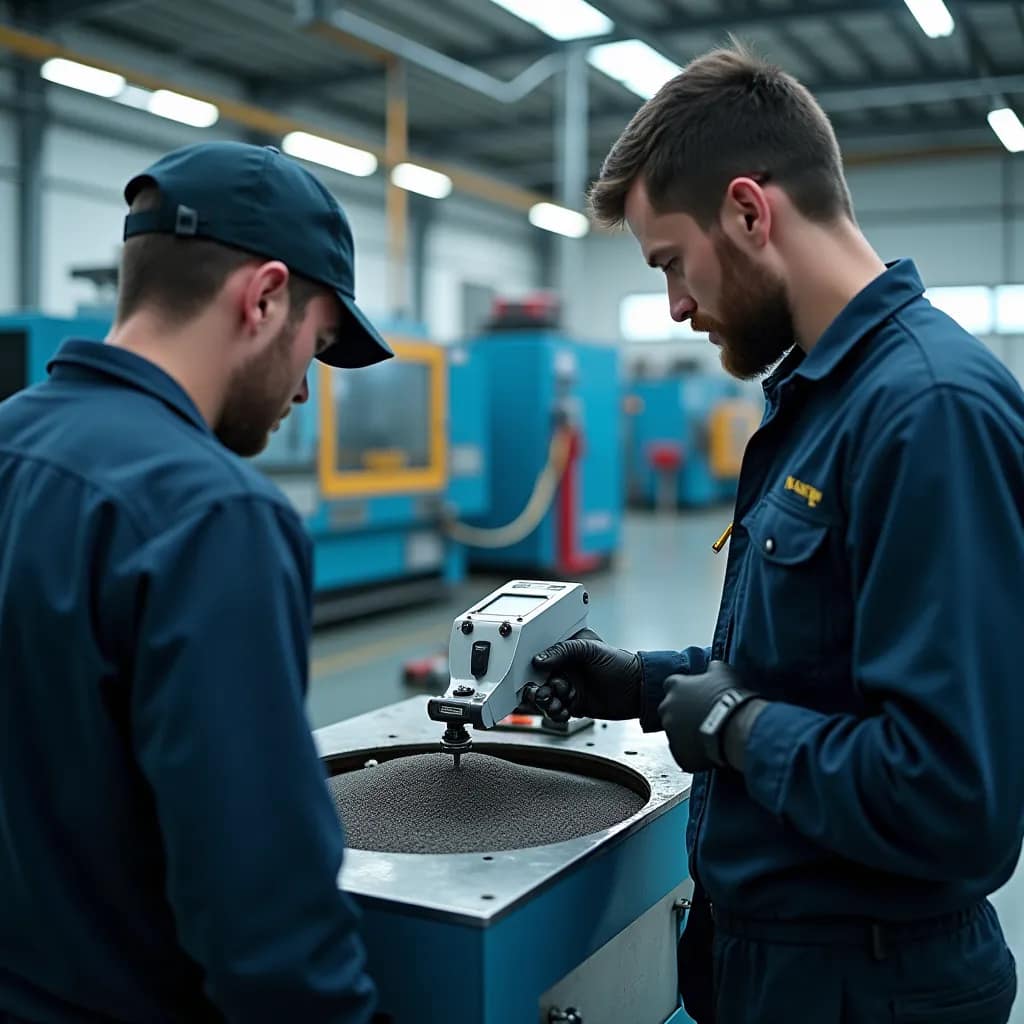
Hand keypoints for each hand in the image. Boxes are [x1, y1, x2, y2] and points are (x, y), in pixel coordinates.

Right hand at [524, 628, 642, 722]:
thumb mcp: (590, 649)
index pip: (540, 659)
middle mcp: (565, 669)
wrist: (638, 690)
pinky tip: (565, 711)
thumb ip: (563, 651)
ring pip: (545, 698)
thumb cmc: (620, 664)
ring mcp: (568, 688)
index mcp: (565, 652)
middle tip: (545, 694)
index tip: (531, 677)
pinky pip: (556, 712)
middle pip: (538, 681)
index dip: (532, 669)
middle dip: (538, 690)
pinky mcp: (573, 704)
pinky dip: (556, 714)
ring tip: (558, 704)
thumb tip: (539, 659)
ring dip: (547, 703)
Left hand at [658, 661, 763, 772]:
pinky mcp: (678, 753)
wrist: (733, 726)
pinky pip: (682, 752)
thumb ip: (713, 667)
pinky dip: (692, 751)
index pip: (672, 685)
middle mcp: (667, 708)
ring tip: (707, 733)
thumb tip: (712, 666)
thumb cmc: (727, 697)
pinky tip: (707, 748)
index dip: (685, 690)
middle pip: (669, 709)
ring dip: (686, 732)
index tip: (695, 695)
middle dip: (682, 713)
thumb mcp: (723, 672)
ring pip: (675, 732)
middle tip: (701, 716)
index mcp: (675, 686)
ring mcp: (670, 731)